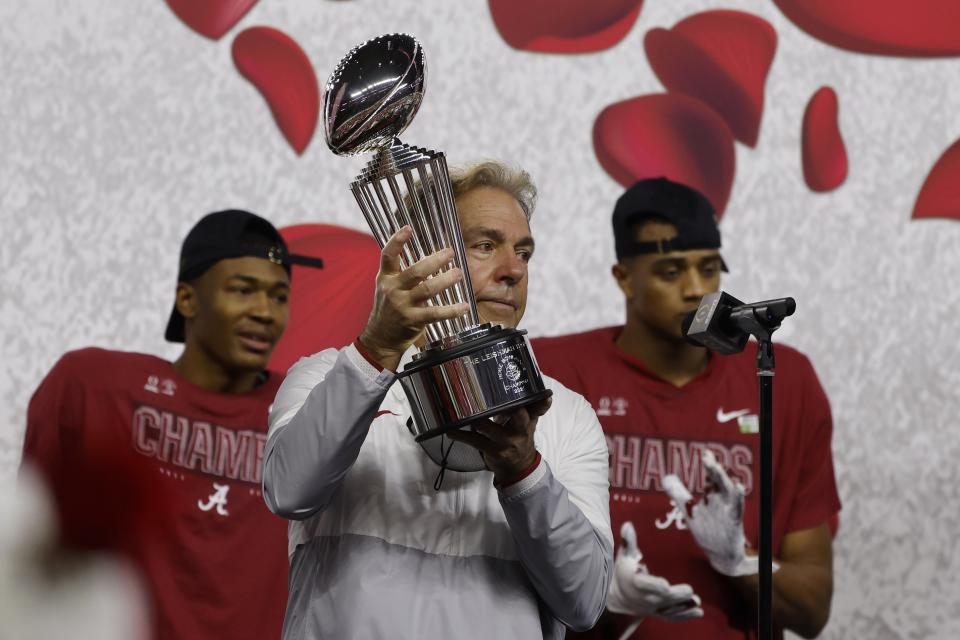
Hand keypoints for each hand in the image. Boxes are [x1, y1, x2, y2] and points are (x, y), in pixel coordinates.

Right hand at [359, 226, 469, 370]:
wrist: (381, 338)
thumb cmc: (388, 309)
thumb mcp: (387, 287)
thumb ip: (400, 272)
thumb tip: (427, 256)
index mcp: (385, 278)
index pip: (388, 256)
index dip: (397, 241)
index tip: (408, 228)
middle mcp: (392, 289)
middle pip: (415, 271)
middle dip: (435, 260)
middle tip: (450, 252)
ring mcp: (402, 305)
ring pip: (427, 289)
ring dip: (446, 280)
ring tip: (459, 273)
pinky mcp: (412, 320)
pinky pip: (435, 313)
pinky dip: (452, 310)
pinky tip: (464, 306)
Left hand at [445, 395, 551, 484]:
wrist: (518, 468)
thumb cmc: (520, 438)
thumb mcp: (529, 424)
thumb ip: (535, 408)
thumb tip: (548, 395)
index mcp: (527, 423)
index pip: (532, 411)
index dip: (526, 403)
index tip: (517, 394)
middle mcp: (518, 433)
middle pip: (514, 418)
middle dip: (504, 408)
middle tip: (484, 394)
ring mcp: (504, 443)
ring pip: (487, 426)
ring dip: (472, 417)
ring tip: (458, 408)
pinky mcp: (490, 451)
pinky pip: (474, 441)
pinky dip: (460, 435)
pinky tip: (450, 430)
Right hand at [607, 522, 702, 623]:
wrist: (620, 596)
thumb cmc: (625, 571)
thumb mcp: (624, 555)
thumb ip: (629, 541)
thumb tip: (628, 525)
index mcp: (635, 582)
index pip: (643, 585)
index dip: (654, 585)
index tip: (665, 585)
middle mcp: (644, 597)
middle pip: (661, 599)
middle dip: (675, 596)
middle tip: (690, 590)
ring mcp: (652, 608)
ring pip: (668, 610)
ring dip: (683, 607)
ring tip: (697, 602)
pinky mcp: (659, 613)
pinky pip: (671, 617)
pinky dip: (685, 616)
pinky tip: (699, 611)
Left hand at [662, 450, 775, 576]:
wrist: (722, 557)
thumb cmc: (708, 530)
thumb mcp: (689, 511)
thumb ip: (678, 493)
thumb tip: (665, 477)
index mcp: (712, 497)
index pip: (710, 478)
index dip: (708, 465)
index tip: (705, 452)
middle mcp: (721, 501)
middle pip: (718, 481)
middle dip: (713, 469)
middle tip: (706, 456)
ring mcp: (728, 511)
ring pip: (727, 491)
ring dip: (722, 479)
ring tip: (716, 467)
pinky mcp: (734, 522)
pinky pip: (737, 508)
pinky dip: (738, 497)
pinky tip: (739, 487)